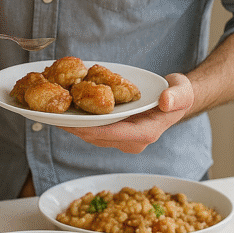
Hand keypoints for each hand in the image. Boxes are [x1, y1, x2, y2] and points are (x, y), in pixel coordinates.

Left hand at [60, 73, 194, 151]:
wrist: (176, 99)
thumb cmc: (179, 94)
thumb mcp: (182, 91)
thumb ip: (176, 97)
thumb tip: (165, 102)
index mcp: (145, 134)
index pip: (111, 134)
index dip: (88, 128)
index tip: (68, 121)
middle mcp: (131, 141)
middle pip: (96, 136)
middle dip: (74, 127)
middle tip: (51, 115)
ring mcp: (123, 139)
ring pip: (92, 135)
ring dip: (73, 125)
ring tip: (52, 112)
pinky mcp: (116, 134)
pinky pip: (94, 130)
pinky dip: (80, 121)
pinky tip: (66, 110)